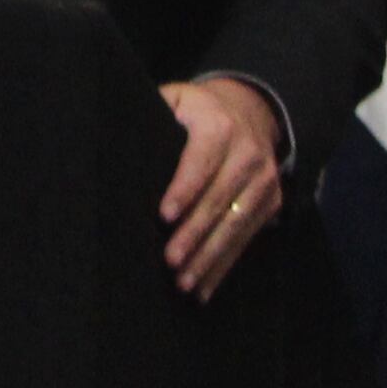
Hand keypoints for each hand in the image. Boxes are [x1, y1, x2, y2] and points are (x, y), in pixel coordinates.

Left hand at [157, 77, 286, 302]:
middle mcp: (248, 153)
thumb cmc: (194, 111)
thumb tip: (114, 141)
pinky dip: (225, 265)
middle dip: (194, 234)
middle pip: (219, 200)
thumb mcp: (175, 99)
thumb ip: (154, 115)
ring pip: (235, 224)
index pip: (200, 162)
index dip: (184, 190)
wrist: (250, 110)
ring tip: (185, 282)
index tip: (164, 216)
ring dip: (209, 257)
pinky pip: (247, 237)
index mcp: (218, 125)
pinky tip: (205, 287)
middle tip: (170, 261)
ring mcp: (264, 179)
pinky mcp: (272, 201)